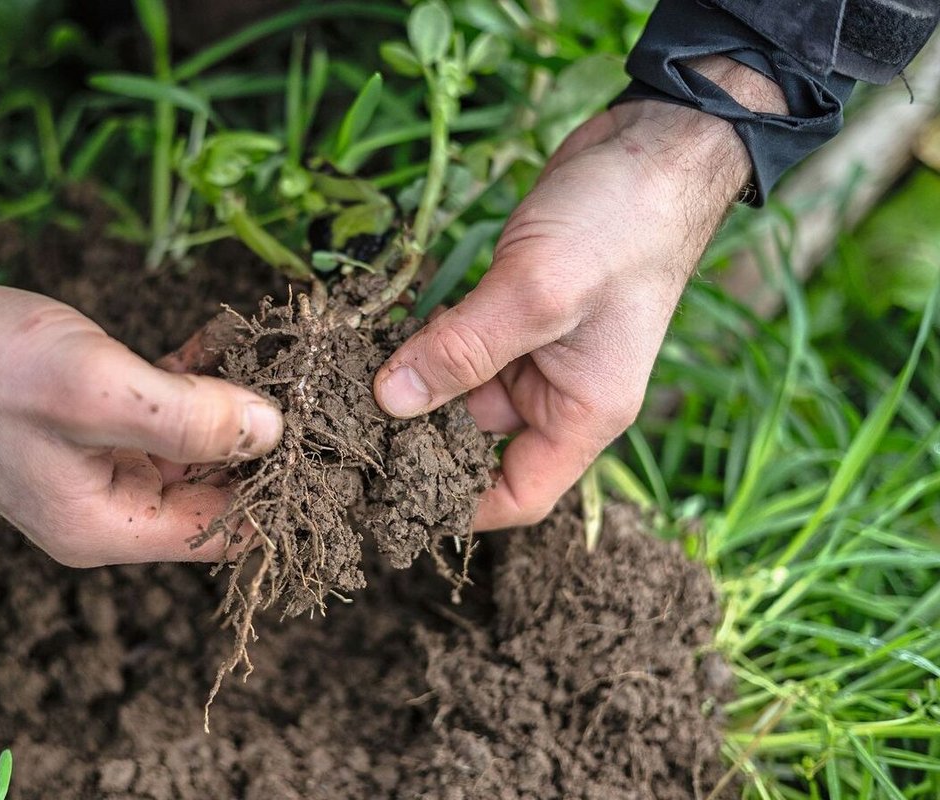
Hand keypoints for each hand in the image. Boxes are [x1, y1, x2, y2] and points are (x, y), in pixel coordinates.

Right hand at [0, 150, 282, 567]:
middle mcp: (101, 513)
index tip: (330, 446)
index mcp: (104, 528)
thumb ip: (192, 414)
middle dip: (259, 443)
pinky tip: (217, 341)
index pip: (223, 534)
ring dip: (226, 406)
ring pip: (187, 451)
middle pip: (210, 493)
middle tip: (314, 388)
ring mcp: (88, 472)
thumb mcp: (97, 388)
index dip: (280, 493)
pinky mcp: (79, 431)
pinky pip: (155, 420)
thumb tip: (275, 430)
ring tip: (275, 356)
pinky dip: (187, 384)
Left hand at [374, 57, 786, 529]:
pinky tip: (378, 328)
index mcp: (582, 413)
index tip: (388, 497)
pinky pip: (457, 343)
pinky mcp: (511, 308)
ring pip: (456, 388)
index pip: (519, 495)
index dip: (458, 507)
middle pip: (474, 442)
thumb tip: (388, 402)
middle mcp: (557, 392)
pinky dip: (423, 339)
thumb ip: (462, 349)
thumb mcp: (537, 290)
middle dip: (416, 434)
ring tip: (347, 374)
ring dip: (410, 380)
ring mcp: (534, 348)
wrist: (653, 143)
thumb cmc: (617, 224)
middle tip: (344, 424)